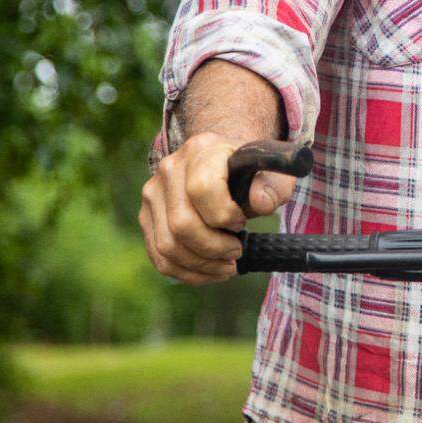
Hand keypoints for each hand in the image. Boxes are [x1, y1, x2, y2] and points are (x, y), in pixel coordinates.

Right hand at [139, 131, 297, 285]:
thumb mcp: (271, 173)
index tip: (242, 223)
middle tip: (237, 252)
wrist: (222, 163)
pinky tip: (209, 271)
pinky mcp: (147, 216)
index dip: (224, 215)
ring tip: (226, 266)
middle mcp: (170, 168)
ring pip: (167, 245)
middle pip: (181, 224)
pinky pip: (159, 256)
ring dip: (201, 265)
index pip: (201, 189)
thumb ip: (273, 186)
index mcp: (202, 150)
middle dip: (214, 248)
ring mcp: (153, 193)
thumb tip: (260, 203)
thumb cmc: (249, 172)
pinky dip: (186, 272)